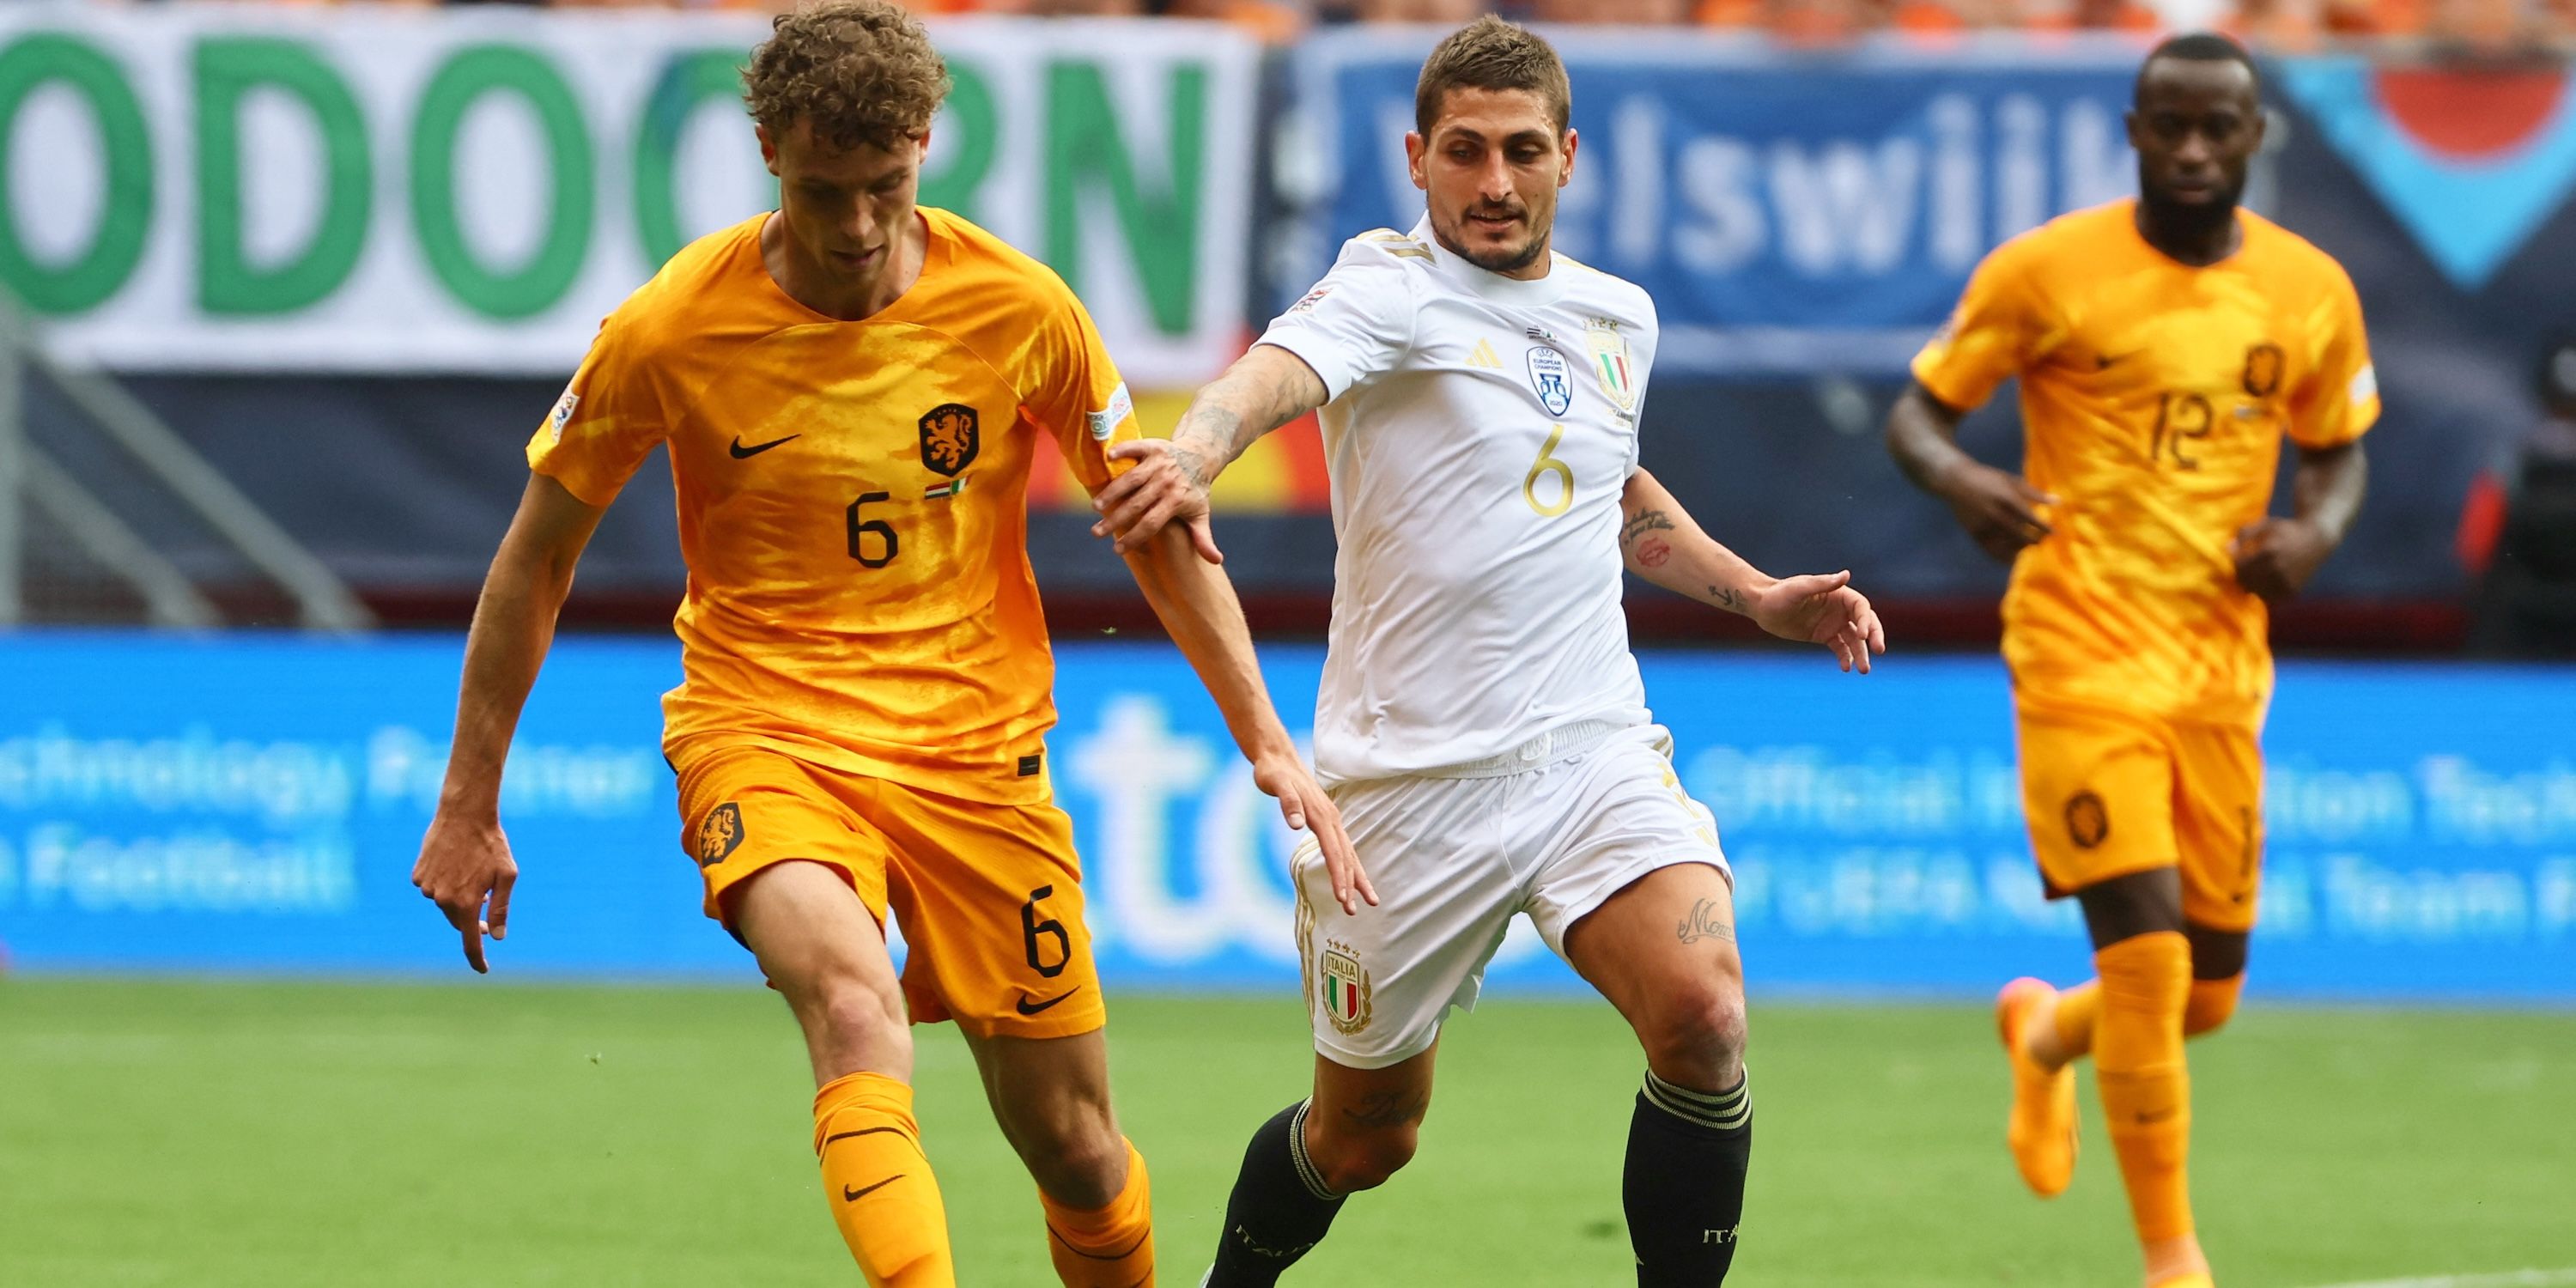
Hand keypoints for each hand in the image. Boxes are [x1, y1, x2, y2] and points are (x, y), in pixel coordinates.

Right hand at [412, 810, 516, 972]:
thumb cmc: (491, 844)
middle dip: (473, 918)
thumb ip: (500, 908)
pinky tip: (454, 865)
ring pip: (445, 904)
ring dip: (458, 897)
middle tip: (486, 902)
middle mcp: (442, 899)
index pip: (470, 940)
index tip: (482, 969)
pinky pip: (432, 888)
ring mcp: (427, 887)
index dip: (477, 957)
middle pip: (459, 921)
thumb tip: (498, 937)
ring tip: (472, 872)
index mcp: (466, 902)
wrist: (464, 814)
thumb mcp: (506, 875)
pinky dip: (444, 884)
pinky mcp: (418, 875)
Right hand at [1090, 439, 1221, 562]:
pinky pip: (1136, 448)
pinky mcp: (1154, 447)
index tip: (1118, 550)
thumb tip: (1216, 561)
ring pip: (1132, 479)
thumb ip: (1204, 538)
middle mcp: (1166, 482)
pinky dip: (1122, 450)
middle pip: (1137, 504)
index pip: (1151, 523)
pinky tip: (1107, 457)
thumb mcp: (1201, 514)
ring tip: (1096, 506)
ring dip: (1113, 491)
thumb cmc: (1196, 489)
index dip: (1135, 537)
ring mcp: (1160, 464)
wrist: (1201, 455)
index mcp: (1176, 501)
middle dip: (1116, 519)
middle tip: (1096, 533)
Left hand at [1252, 749, 1374, 915]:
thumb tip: (1296, 824)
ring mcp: (1331, 819)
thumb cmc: (1274, 773)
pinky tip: (1351, 876)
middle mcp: (1331, 819)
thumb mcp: (1277, 785)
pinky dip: (1349, 864)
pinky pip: (1342, 847)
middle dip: (1352, 885)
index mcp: (1322, 815)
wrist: (1277, 758)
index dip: (1339, 877)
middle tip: (1354, 911)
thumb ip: (1287, 803)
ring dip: (1356, 878)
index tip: (1342, 898)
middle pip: (1346, 857)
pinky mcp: (1326, 820)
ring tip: (1368, 900)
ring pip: (1349, 853)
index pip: (1334, 853)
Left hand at [1744, 570, 1887, 673]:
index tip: (1862, 635)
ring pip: (1854, 640)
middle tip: (1879, 651)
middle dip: (1874, 637)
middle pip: (1865, 623)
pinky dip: (1845, 658)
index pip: (1861, 608)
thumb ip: (1823, 584)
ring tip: (1864, 670)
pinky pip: (1840, 649)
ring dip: (1861, 654)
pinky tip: (1846, 668)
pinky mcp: (1824, 636)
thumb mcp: (1800, 588)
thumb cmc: (1779, 594)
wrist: (1762, 607)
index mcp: (1839, 594)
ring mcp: (1833, 623)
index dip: (1865, 621)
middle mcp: (1840, 609)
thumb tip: (1846, 575)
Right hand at [1936, 461, 2054, 562]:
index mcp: (2006, 498)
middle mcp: (1995, 513)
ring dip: (2020, 548)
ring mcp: (1983, 524)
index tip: (2054, 533)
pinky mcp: (1974, 532)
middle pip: (2020, 535)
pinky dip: (2003, 556)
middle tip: (2041, 541)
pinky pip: (1991, 550)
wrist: (1956, 481)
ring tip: (2027, 547)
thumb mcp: (2012, 481)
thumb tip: (2058, 502)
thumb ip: (2034, 493)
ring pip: (2006, 545)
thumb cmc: (1989, 479)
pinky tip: (2012, 557)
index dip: (2044, 527)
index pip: (2030, 518)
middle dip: (2034, 540)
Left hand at [2230, 517, 2332, 603]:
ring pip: (2256, 591)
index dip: (2235, 562)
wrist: (2317, 540)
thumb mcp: (2265, 524)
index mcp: (2269, 552)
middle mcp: (2278, 569)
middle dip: (2241, 574)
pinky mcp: (2292, 590)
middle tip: (2244, 567)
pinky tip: (2264, 582)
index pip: (2240, 565)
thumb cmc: (2287, 530)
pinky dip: (2263, 593)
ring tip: (2255, 574)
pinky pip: (2270, 598)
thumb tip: (2228, 548)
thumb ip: (2244, 533)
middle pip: (2245, 580)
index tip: (2237, 556)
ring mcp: (2286, 582)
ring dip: (2251, 585)